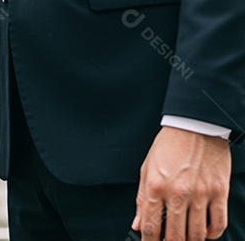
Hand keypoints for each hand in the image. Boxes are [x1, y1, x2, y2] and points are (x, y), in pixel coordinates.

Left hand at [132, 126, 230, 240]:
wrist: (194, 126)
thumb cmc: (167, 147)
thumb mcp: (146, 169)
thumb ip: (140, 199)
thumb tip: (137, 225)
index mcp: (155, 187)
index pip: (151, 226)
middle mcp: (177, 193)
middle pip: (175, 235)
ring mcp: (200, 193)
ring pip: (197, 234)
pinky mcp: (219, 191)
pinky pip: (218, 223)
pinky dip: (212, 234)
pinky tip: (206, 234)